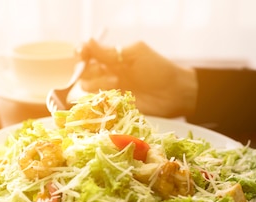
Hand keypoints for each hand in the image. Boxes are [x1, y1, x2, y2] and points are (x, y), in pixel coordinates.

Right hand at [79, 39, 197, 118]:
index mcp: (113, 57)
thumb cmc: (158, 70)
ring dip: (97, 83)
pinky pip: (96, 102)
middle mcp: (108, 72)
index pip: (88, 53)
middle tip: (107, 71)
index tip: (82, 54)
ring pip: (87, 86)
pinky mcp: (113, 105)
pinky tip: (112, 96)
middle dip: (90, 70)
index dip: (81, 53)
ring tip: (116, 83)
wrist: (174, 93)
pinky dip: (99, 98)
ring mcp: (110, 89)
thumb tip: (88, 42)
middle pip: (84, 71)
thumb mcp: (135, 55)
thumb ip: (111, 53)